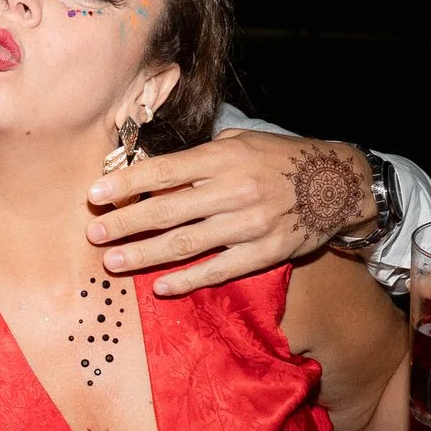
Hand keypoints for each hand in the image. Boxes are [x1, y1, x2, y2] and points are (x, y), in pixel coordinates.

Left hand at [86, 131, 372, 297]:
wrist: (337, 184)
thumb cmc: (279, 159)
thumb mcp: (240, 144)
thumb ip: (200, 159)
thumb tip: (152, 172)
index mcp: (224, 158)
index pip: (164, 171)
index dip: (127, 184)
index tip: (95, 194)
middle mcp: (234, 191)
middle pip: (167, 211)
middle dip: (126, 223)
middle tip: (93, 233)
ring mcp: (250, 225)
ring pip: (186, 244)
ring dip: (145, 255)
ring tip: (113, 261)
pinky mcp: (265, 253)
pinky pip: (219, 270)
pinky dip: (188, 280)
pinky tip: (160, 286)